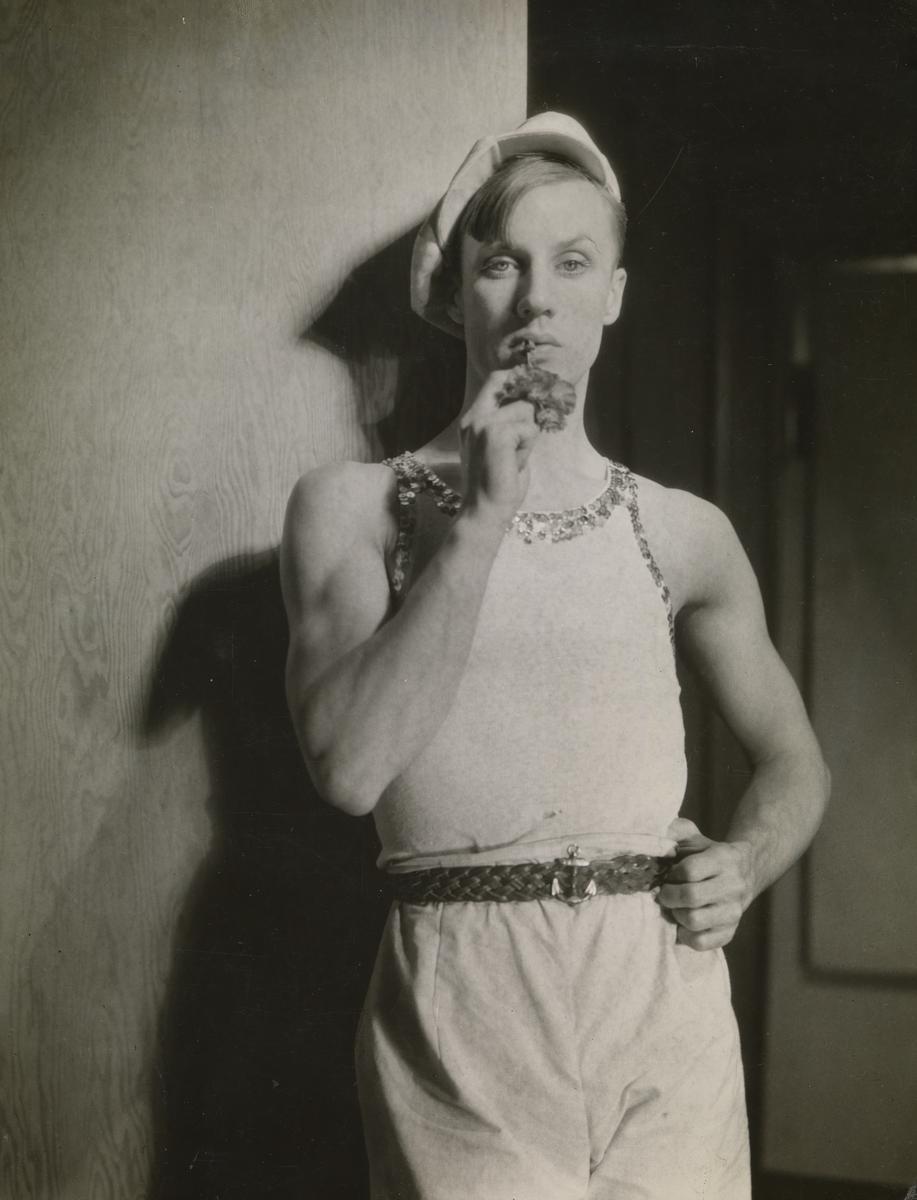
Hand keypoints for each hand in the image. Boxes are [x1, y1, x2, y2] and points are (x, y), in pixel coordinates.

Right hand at [459, 370, 539, 524]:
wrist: (484, 511)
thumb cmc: (497, 485)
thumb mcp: (503, 448)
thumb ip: (511, 425)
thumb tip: (536, 405)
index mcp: (472, 421)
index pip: (496, 380)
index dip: (518, 379)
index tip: (537, 388)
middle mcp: (474, 418)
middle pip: (510, 386)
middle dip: (528, 401)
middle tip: (537, 419)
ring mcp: (483, 424)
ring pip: (526, 411)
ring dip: (529, 436)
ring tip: (516, 458)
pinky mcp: (497, 434)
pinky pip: (530, 429)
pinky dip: (528, 448)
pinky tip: (516, 463)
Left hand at [657, 817, 754, 949]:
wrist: (745, 871)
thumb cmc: (708, 854)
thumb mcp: (694, 837)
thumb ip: (674, 831)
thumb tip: (653, 836)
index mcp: (723, 859)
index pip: (689, 870)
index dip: (672, 874)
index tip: (668, 875)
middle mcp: (733, 886)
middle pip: (690, 897)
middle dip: (668, 896)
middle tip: (664, 894)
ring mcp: (733, 911)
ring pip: (694, 921)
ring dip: (676, 915)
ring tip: (674, 908)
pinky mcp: (730, 932)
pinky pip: (702, 942)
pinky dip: (685, 935)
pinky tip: (682, 924)